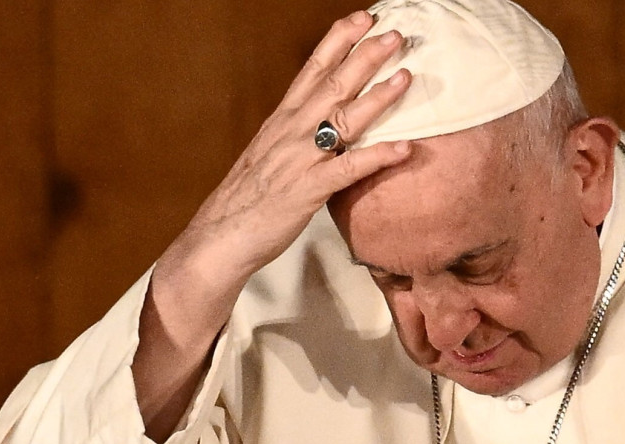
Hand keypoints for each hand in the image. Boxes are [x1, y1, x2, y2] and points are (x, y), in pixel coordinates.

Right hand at [136, 10, 411, 441]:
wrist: (217, 239)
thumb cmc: (249, 201)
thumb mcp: (271, 155)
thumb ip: (297, 134)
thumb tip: (325, 118)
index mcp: (281, 121)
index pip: (312, 70)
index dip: (338, 41)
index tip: (363, 18)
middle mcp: (289, 132)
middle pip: (332, 85)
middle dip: (365, 56)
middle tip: (396, 34)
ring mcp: (298, 160)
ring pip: (342, 119)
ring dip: (377, 96)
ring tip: (406, 76)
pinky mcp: (306, 192)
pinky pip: (348, 170)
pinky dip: (378, 157)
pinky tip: (405, 148)